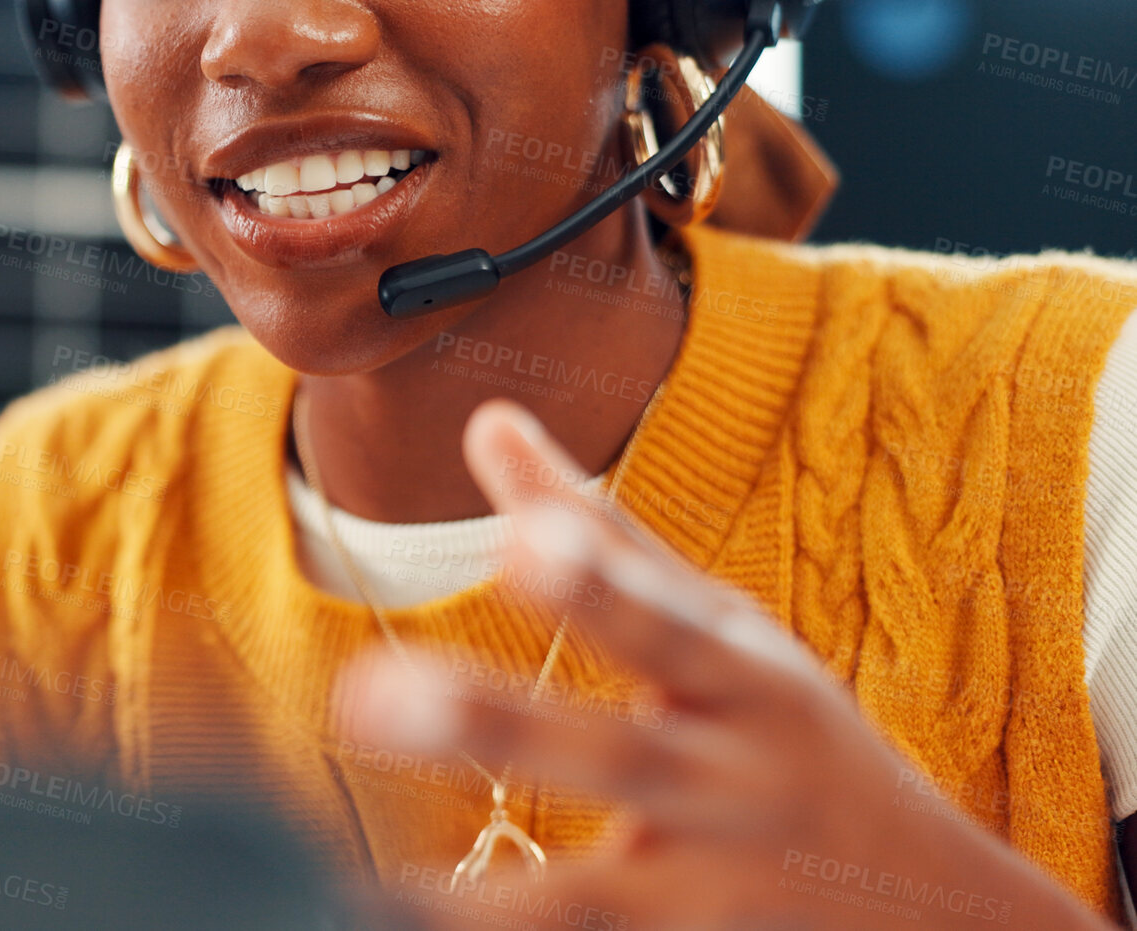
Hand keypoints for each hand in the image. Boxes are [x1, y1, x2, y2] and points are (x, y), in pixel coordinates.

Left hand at [338, 401, 1110, 929]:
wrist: (938, 919)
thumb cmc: (790, 739)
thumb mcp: (723, 634)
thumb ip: (601, 539)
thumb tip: (487, 418)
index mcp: (746, 684)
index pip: (663, 626)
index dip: (596, 585)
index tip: (517, 541)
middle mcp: (733, 789)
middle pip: (611, 757)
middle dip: (490, 726)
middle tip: (364, 697)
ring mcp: (713, 896)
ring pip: (586, 899)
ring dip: (475, 902)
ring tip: (361, 890)